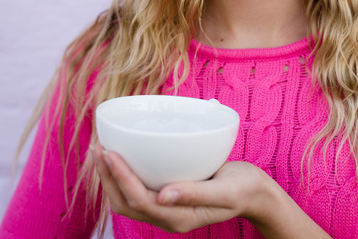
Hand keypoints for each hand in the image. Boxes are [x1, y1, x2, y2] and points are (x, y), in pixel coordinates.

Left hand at [92, 144, 271, 233]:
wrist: (254, 192)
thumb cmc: (243, 188)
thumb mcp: (224, 191)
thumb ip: (195, 193)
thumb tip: (163, 196)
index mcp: (179, 217)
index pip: (139, 200)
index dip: (120, 177)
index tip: (109, 152)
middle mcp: (168, 216)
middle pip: (125, 202)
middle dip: (107, 177)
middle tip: (96, 147)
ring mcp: (167, 208)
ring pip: (128, 198)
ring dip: (111, 176)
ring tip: (101, 150)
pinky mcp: (170, 196)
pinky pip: (139, 189)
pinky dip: (125, 174)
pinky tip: (123, 156)